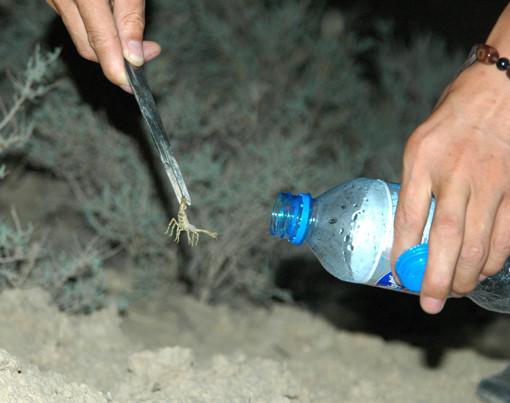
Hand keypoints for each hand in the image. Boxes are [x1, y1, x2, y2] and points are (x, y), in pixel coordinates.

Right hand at [46, 0, 160, 91]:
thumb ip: (130, 15)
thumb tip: (134, 56)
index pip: (99, 42)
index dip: (117, 70)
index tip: (134, 86)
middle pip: (90, 46)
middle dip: (120, 59)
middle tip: (151, 52)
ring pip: (83, 36)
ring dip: (111, 45)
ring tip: (140, 38)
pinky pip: (76, 21)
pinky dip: (99, 29)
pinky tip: (117, 23)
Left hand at [391, 62, 509, 313]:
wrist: (499, 90)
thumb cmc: (452, 117)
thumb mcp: (419, 144)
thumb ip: (416, 184)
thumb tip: (413, 229)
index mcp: (422, 159)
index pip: (409, 215)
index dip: (403, 250)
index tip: (401, 272)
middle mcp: (456, 172)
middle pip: (446, 237)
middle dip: (437, 277)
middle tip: (430, 303)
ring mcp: (490, 181)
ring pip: (479, 242)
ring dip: (467, 275)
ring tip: (455, 290)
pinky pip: (507, 233)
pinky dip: (495, 258)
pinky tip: (483, 270)